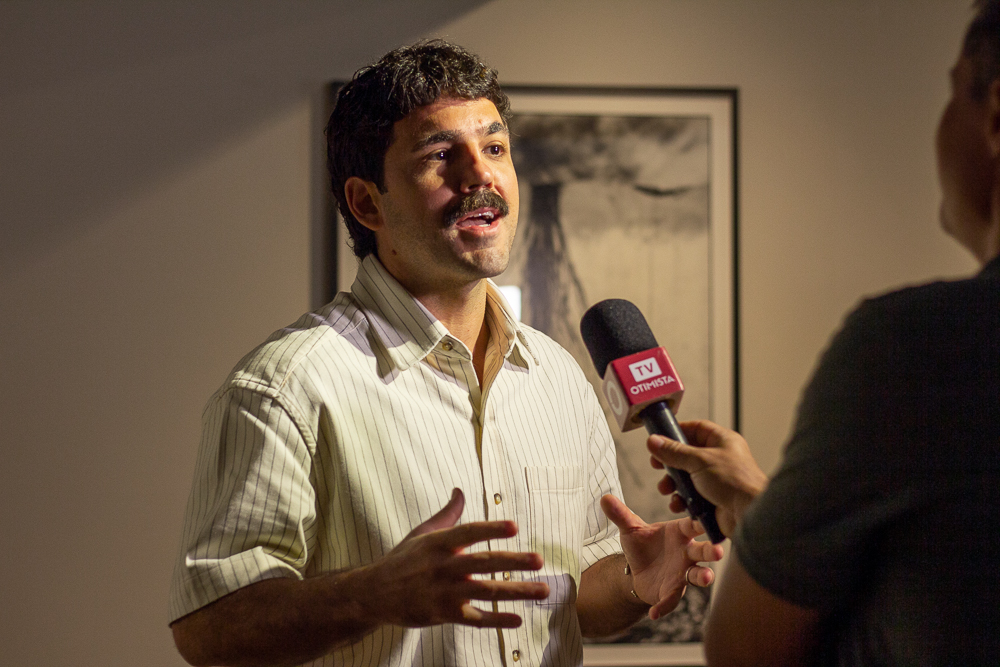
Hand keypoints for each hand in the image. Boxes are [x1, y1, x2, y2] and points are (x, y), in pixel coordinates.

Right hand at [360, 488, 548, 628]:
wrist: (374, 594)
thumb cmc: (402, 560)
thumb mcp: (422, 532)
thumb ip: (447, 514)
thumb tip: (460, 490)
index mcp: (438, 543)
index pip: (468, 533)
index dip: (491, 529)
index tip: (514, 526)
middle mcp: (442, 567)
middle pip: (483, 564)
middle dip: (513, 562)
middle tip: (539, 560)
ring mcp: (443, 593)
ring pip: (486, 592)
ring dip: (517, 591)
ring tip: (542, 590)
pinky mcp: (443, 615)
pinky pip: (475, 619)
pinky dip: (497, 620)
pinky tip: (518, 619)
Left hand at [600, 495, 723, 619]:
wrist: (636, 568)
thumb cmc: (642, 543)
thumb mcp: (630, 528)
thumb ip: (620, 514)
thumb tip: (604, 497)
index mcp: (680, 532)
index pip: (693, 525)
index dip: (701, 522)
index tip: (709, 518)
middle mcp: (686, 552)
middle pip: (703, 551)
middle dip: (711, 551)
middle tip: (719, 550)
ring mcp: (682, 572)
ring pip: (697, 575)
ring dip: (703, 576)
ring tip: (706, 578)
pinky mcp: (672, 590)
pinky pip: (671, 600)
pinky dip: (663, 606)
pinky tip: (654, 613)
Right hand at [648, 419, 767, 536]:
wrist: (750, 513)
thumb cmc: (735, 482)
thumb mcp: (699, 461)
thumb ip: (674, 452)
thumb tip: (654, 441)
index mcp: (722, 441)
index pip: (697, 429)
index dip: (678, 431)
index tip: (660, 437)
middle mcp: (719, 459)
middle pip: (687, 455)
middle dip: (670, 463)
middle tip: (657, 466)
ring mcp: (716, 480)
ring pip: (687, 477)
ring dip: (673, 484)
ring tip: (667, 489)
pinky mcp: (712, 499)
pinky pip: (691, 496)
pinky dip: (682, 500)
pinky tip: (679, 504)